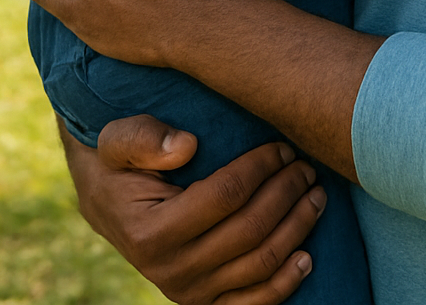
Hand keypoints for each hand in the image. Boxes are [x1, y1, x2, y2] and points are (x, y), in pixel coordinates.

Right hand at [60, 115, 323, 303]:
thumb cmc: (120, 163)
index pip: (224, 196)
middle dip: (287, 194)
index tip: (283, 147)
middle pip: (250, 231)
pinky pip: (252, 304)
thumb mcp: (117, 140)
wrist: (109, 204)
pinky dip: (284, 283)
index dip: (261, 169)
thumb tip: (187, 146)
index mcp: (151, 231)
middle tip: (307, 166)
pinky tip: (306, 256)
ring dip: (296, 228)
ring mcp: (189, 292)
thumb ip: (144, 138)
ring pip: (259, 265)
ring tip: (316, 195)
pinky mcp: (204, 302)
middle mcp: (170, 270)